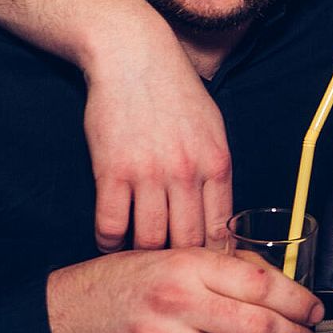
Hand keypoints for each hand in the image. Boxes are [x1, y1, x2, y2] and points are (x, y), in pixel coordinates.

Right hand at [47, 249, 321, 332]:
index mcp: (186, 266)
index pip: (261, 285)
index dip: (298, 302)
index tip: (314, 311)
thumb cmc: (128, 282)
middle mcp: (173, 303)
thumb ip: (223, 269)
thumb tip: (282, 287)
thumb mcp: (175, 258)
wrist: (63, 313)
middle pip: (256, 328)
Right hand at [85, 29, 232, 250]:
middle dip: (181, 263)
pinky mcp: (112, 171)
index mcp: (217, 162)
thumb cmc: (175, 92)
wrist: (135, 58)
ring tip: (140, 262)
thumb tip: (220, 211)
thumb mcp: (212, 127)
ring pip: (150, 239)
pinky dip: (110, 241)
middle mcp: (187, 172)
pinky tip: (111, 241)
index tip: (206, 271)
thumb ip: (215, 169)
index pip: (222, 227)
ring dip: (143, 256)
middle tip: (170, 274)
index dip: (214, 256)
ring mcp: (149, 173)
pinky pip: (111, 225)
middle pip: (188, 241)